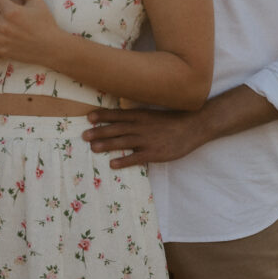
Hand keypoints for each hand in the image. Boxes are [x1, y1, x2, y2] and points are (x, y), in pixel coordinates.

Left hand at [82, 107, 205, 168]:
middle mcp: (141, 126)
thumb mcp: (154, 115)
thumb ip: (139, 118)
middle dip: (99, 131)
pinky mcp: (154, 153)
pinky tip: (112, 164)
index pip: (118, 114)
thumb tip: (121, 122)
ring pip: (122, 142)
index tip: (89, 117)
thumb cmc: (173, 121)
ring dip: (106, 145)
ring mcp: (147, 140)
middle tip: (84, 135)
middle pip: (116, 128)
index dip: (103, 116)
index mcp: (141, 115)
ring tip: (92, 148)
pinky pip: (136, 158)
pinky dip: (123, 161)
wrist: (194, 127)